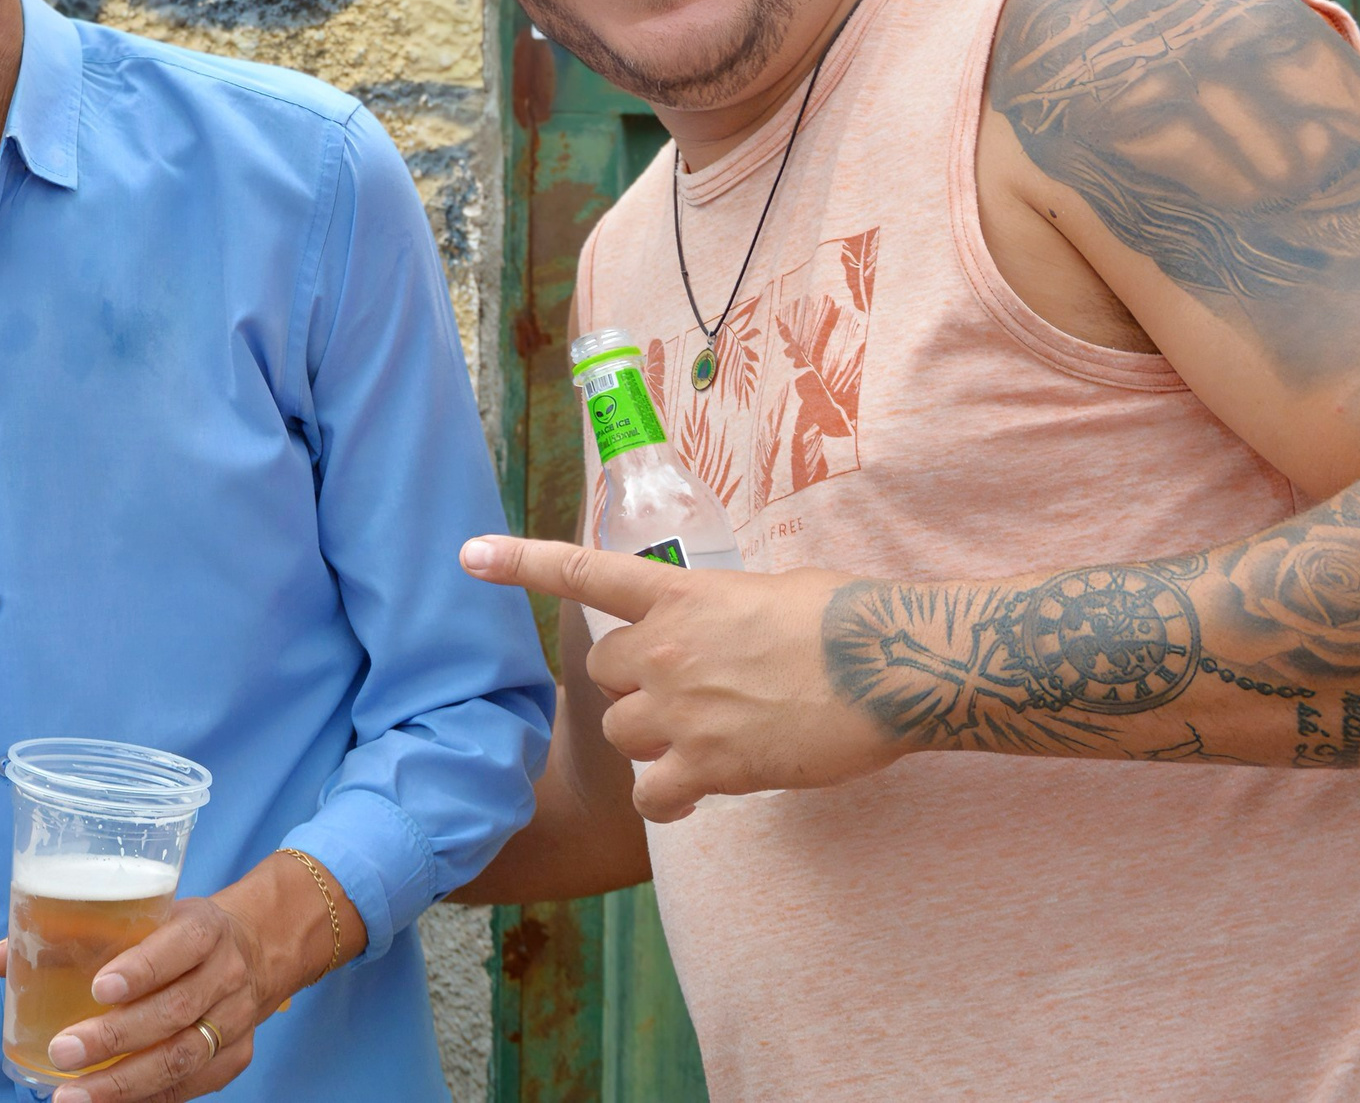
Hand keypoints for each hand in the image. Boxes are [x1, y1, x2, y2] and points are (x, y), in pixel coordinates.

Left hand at [0, 852, 349, 1102]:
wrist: (255, 950)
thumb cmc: (178, 932)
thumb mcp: (143, 913)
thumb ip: (73, 933)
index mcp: (205, 928)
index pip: (179, 946)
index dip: (142, 969)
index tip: (98, 987)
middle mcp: (227, 974)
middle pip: (175, 1012)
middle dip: (116, 1038)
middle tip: (64, 1053)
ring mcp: (236, 1020)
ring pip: (183, 1057)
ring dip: (124, 1083)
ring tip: (73, 1098)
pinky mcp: (236, 1057)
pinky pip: (190, 1085)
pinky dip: (147, 1098)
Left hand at [460, 536, 902, 819]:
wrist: (891, 666)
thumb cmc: (849, 618)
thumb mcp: (775, 590)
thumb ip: (729, 608)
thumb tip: (733, 628)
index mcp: (680, 593)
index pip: (582, 572)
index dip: (520, 563)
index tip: (468, 555)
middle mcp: (666, 649)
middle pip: (600, 675)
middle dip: (629, 687)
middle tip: (681, 695)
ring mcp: (681, 709)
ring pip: (622, 735)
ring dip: (648, 742)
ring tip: (701, 743)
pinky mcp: (708, 765)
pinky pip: (652, 797)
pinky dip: (663, 803)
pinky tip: (690, 799)